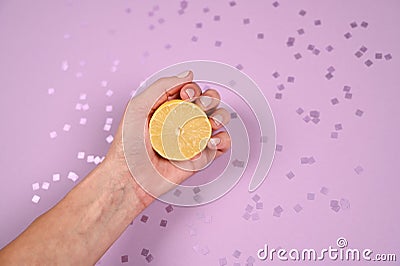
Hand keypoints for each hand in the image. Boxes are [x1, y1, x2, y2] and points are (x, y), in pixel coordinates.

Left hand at [105, 71, 230, 206]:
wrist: (130, 179)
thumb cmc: (128, 146)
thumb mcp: (137, 107)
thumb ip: (161, 86)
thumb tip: (188, 74)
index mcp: (169, 107)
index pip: (191, 90)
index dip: (193, 89)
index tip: (186, 96)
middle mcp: (183, 121)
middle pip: (209, 102)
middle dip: (209, 100)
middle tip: (198, 108)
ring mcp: (192, 138)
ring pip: (219, 120)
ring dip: (220, 117)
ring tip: (210, 125)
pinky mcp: (200, 157)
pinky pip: (221, 145)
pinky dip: (222, 141)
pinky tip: (210, 143)